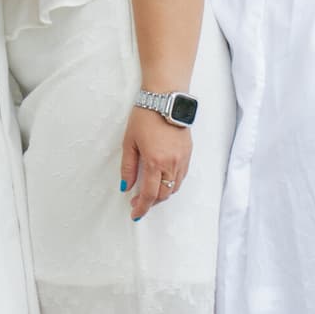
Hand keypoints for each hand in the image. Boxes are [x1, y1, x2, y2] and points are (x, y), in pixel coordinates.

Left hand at [121, 106, 192, 220]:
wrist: (166, 100)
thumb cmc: (145, 117)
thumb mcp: (129, 142)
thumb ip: (128, 167)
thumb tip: (126, 187)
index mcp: (154, 162)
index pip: (149, 194)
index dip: (142, 207)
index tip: (135, 214)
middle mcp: (171, 164)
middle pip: (163, 194)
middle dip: (151, 202)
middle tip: (138, 203)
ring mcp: (182, 159)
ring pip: (174, 188)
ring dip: (162, 194)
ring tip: (150, 192)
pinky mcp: (188, 154)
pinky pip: (181, 177)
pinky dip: (172, 184)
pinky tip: (162, 180)